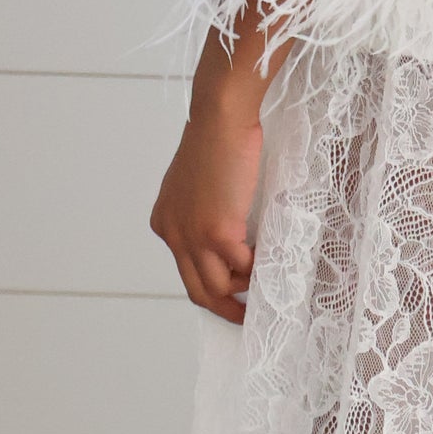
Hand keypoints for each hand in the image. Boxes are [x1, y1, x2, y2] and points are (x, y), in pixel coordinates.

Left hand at [151, 19, 269, 324]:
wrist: (220, 116)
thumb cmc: (217, 138)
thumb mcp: (199, 182)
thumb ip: (203, 210)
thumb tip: (227, 233)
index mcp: (164, 221)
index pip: (185, 268)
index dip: (209, 283)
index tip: (231, 291)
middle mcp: (172, 234)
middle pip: (196, 290)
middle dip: (222, 309)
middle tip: (246, 317)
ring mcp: (192, 237)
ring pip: (215, 289)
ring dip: (241, 294)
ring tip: (263, 291)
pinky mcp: (216, 233)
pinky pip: (241, 268)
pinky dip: (256, 270)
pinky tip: (268, 261)